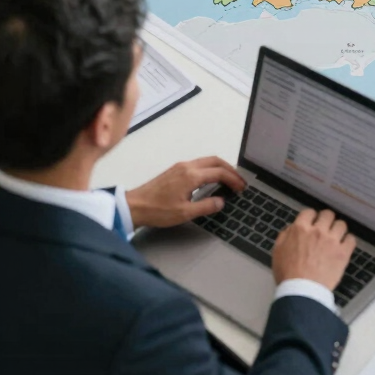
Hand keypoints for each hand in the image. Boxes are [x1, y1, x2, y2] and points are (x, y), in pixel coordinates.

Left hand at [125, 157, 245, 228]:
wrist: (133, 206)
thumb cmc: (157, 211)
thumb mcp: (184, 213)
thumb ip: (206, 206)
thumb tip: (221, 201)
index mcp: (192, 176)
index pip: (220, 173)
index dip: (234, 179)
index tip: (241, 187)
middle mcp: (188, 166)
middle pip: (216, 161)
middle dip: (231, 170)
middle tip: (239, 181)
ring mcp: (180, 166)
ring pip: (207, 160)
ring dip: (221, 168)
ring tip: (228, 179)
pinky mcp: (175, 169)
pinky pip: (199, 163)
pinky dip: (211, 168)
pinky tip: (211, 179)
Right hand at [272, 208, 356, 289]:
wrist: (301, 291)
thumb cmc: (288, 274)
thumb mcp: (277, 252)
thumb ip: (285, 236)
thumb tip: (291, 228)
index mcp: (301, 229)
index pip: (309, 212)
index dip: (311, 217)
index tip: (312, 223)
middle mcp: (318, 231)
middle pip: (328, 214)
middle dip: (326, 220)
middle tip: (325, 229)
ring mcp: (332, 240)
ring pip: (341, 224)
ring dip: (338, 230)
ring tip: (336, 238)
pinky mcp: (343, 252)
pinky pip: (351, 239)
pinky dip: (348, 242)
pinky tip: (344, 247)